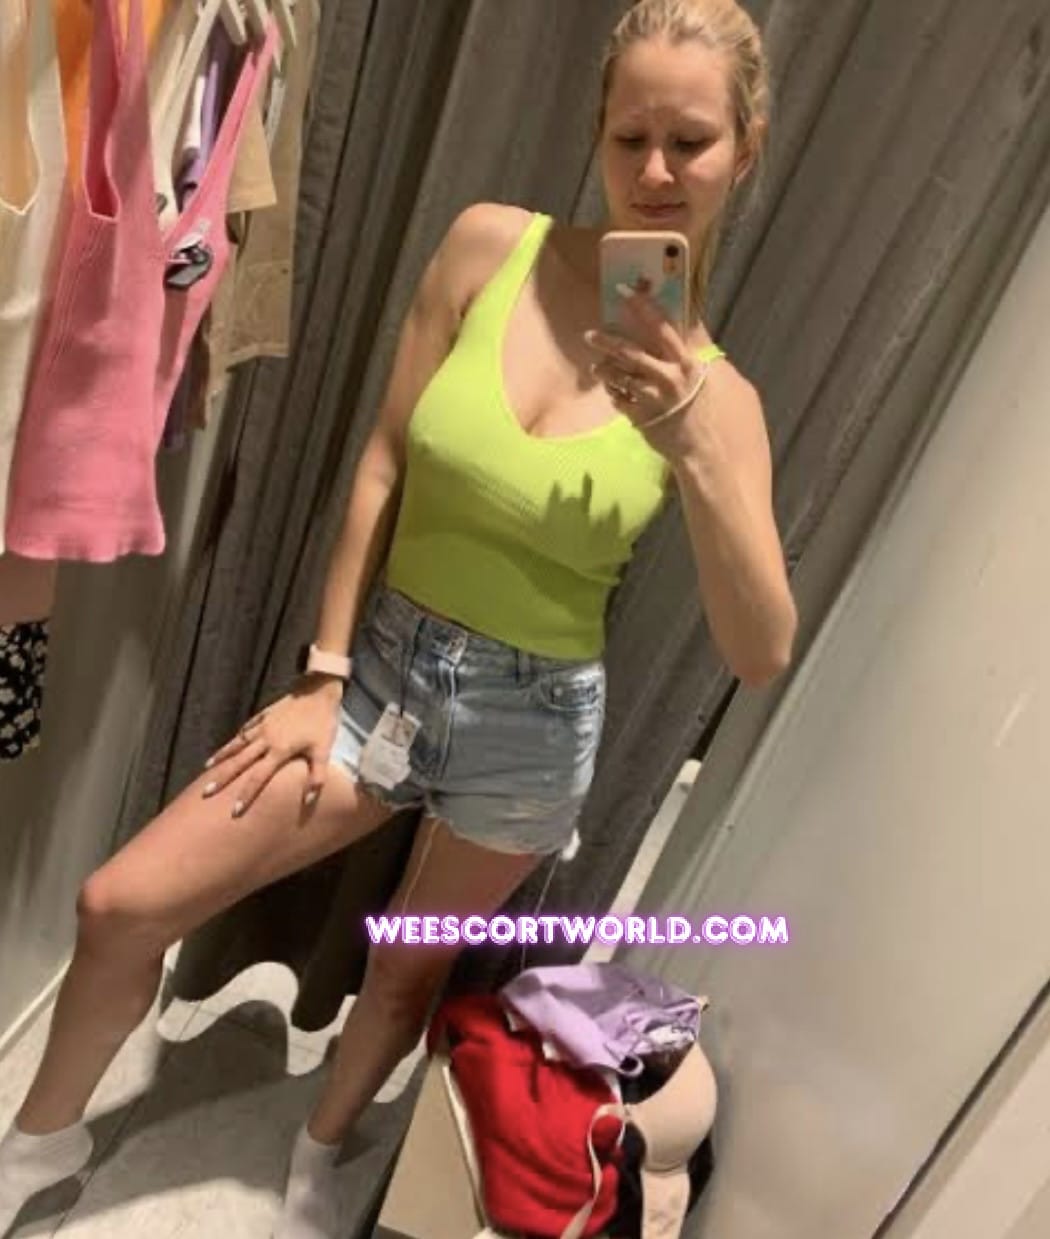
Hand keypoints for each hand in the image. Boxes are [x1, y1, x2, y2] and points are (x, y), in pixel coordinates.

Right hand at [201, 675, 343, 817]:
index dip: (246, 795)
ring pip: (238, 743)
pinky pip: (246, 728)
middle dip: (222, 778)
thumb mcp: (323, 750)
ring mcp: (263, 725)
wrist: (318, 690)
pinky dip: (237, 737)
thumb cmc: (322, 722)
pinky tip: (231, 742)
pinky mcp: (265, 714)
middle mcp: (265, 739)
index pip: (258, 778)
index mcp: (279, 750)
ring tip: (207, 767)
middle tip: (206, 792)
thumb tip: (309, 801)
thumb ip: (316, 776)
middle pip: (239, 762)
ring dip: (223, 756)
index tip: (234, 811)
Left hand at [583, 288, 714, 458]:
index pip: (662, 326)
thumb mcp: (730, 382)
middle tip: (590, 334)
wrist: (712, 459)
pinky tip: (615, 392)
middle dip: (607, 340)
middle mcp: (667, 378)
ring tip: (598, 366)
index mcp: (689, 364)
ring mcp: (652, 399)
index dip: (642, 306)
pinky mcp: (641, 420)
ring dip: (605, 370)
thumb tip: (698, 335)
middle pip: (629, 351)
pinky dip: (616, 394)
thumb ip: (710, 359)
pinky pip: (620, 400)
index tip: (624, 290)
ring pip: (618, 376)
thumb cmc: (729, 422)